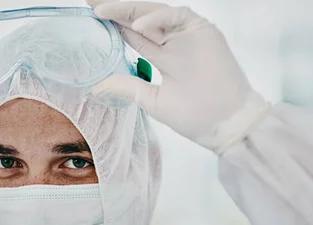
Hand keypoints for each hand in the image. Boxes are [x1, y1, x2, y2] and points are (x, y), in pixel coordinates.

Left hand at [87, 0, 270, 153]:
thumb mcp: (151, 99)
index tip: (89, 17)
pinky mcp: (202, 30)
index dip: (111, 24)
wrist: (223, 124)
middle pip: (137, 19)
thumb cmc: (194, 115)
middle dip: (113, 8)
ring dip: (127, 9)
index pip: (131, 34)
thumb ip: (127, 87)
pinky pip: (176, 16)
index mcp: (161, 55)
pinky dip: (155, 20)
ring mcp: (186, 34)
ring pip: (153, 13)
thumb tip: (96, 88)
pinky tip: (135, 26)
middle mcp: (172, 40)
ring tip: (101, 9)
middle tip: (89, 1)